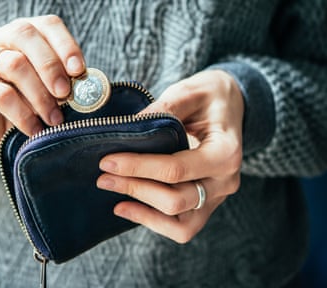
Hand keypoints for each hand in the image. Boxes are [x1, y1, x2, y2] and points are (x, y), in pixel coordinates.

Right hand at [0, 15, 84, 162]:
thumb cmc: (25, 108)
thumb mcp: (47, 93)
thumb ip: (63, 84)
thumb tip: (87, 87)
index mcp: (22, 35)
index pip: (47, 25)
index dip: (65, 45)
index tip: (79, 70)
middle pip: (25, 34)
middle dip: (51, 66)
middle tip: (65, 94)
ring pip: (13, 64)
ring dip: (40, 95)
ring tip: (54, 119)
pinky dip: (23, 114)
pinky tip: (35, 130)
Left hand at [97, 70, 243, 242]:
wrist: (229, 105)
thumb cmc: (210, 97)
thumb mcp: (190, 92)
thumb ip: (164, 109)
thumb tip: (129, 129)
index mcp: (226, 152)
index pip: (176, 169)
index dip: (138, 167)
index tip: (108, 161)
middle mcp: (225, 181)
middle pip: (175, 200)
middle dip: (135, 188)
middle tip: (104, 176)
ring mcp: (217, 197)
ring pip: (179, 223)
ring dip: (142, 210)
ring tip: (113, 195)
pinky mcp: (206, 204)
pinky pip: (181, 227)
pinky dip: (153, 221)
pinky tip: (127, 207)